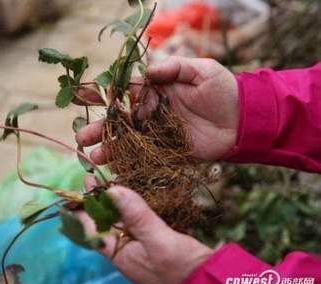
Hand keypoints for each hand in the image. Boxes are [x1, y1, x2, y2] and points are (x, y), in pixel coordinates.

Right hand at [75, 56, 238, 161]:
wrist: (245, 121)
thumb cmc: (224, 90)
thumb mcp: (202, 70)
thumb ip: (175, 67)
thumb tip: (148, 70)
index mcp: (155, 91)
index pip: (123, 92)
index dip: (102, 94)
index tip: (81, 96)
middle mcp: (151, 113)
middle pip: (119, 121)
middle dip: (98, 128)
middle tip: (82, 138)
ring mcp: (157, 135)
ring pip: (127, 142)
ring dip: (108, 149)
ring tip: (92, 157)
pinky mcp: (167, 153)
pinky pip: (144, 159)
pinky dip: (128, 165)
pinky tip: (113, 172)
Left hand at [77, 177, 212, 283]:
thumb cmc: (183, 267)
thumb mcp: (159, 239)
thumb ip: (136, 216)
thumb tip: (112, 190)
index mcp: (121, 254)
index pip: (95, 228)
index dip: (87, 206)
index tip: (85, 182)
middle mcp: (126, 253)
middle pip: (106, 224)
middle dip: (100, 202)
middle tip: (97, 178)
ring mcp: (140, 251)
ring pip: (121, 225)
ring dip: (115, 206)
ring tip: (112, 184)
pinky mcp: (154, 248)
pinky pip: (136, 227)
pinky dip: (132, 212)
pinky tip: (136, 201)